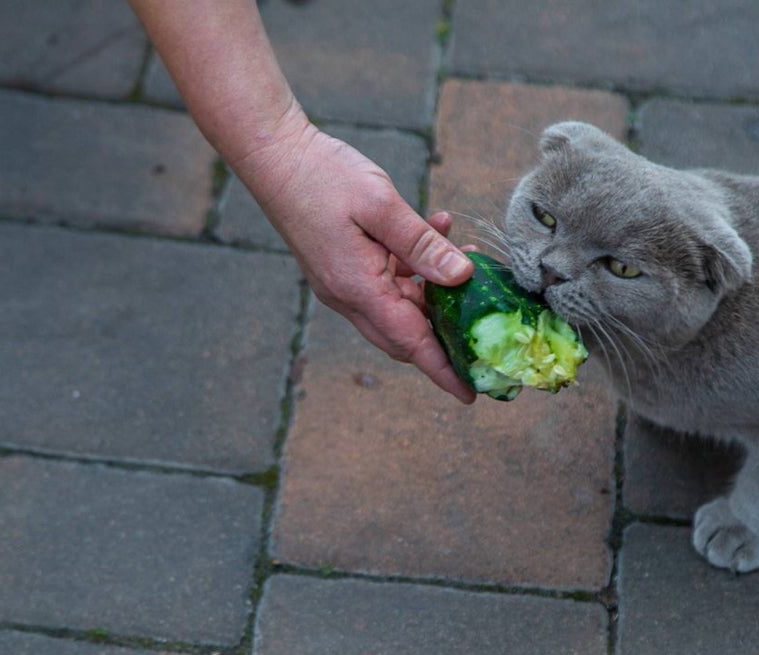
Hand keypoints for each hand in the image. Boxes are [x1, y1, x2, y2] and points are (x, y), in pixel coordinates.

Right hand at [248, 124, 476, 402]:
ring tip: (467, 257)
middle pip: (405, 334)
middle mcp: (348, 295)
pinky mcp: (343, 266)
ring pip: (400, 305)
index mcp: (357, 288)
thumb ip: (422, 243)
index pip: (409, 343)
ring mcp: (343, 283)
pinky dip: (415, 266)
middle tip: (484, 331)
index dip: (442, 370)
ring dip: (435, 290)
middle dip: (446, 336)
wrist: (274, 155)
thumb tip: (461, 276)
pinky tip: (436, 230)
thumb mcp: (381, 205)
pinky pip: (387, 280)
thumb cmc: (322, 175)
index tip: (469, 393)